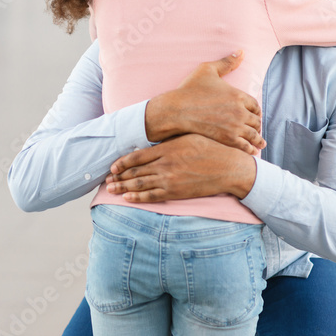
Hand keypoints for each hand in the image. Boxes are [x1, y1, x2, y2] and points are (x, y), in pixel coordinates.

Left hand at [106, 134, 256, 201]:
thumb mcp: (188, 137)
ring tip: (111, 189)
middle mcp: (165, 164)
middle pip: (135, 172)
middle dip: (118, 177)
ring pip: (140, 185)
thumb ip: (169, 140)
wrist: (228, 168)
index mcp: (167, 148)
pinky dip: (138, 197)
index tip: (113, 167)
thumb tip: (154, 140)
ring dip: (123, 188)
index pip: (137, 156)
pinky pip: (152, 196)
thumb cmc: (211, 149)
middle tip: (106, 180)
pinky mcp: (176, 192)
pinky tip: (127, 198)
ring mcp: (170, 179)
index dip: (122, 163)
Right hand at [144, 51, 265, 153]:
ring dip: (258, 139)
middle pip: (256, 120)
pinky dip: (250, 149)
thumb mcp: (207, 70)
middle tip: (256, 129)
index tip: (254, 115)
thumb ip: (226, 62)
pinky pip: (244, 145)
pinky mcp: (227, 139)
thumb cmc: (189, 90)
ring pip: (253, 134)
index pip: (254, 105)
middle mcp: (240, 111)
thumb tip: (241, 52)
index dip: (255, 111)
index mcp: (238, 95)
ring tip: (260, 144)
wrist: (176, 111)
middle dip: (256, 125)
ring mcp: (235, 126)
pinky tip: (251, 151)